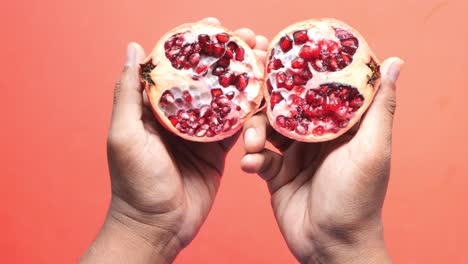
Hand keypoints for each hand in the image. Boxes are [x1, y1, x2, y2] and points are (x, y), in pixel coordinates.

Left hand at [80, 17, 269, 262]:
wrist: (158, 226)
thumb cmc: (135, 183)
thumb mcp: (125, 135)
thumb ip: (128, 93)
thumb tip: (132, 48)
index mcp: (154, 106)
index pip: (175, 65)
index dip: (195, 43)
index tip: (214, 25)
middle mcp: (179, 114)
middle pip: (205, 76)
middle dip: (226, 55)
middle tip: (248, 36)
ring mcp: (200, 131)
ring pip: (224, 96)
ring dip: (243, 76)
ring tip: (262, 56)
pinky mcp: (217, 149)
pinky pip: (236, 124)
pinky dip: (250, 108)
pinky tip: (264, 91)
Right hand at [241, 58, 403, 262]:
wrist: (332, 244)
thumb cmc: (357, 198)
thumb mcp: (371, 149)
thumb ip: (380, 108)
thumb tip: (396, 62)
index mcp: (339, 126)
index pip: (317, 89)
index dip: (300, 74)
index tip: (279, 62)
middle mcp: (314, 136)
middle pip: (285, 106)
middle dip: (267, 104)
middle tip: (254, 102)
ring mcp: (294, 154)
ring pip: (265, 128)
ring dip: (254, 132)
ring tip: (253, 145)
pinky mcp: (276, 174)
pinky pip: (257, 157)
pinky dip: (251, 158)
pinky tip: (250, 164)